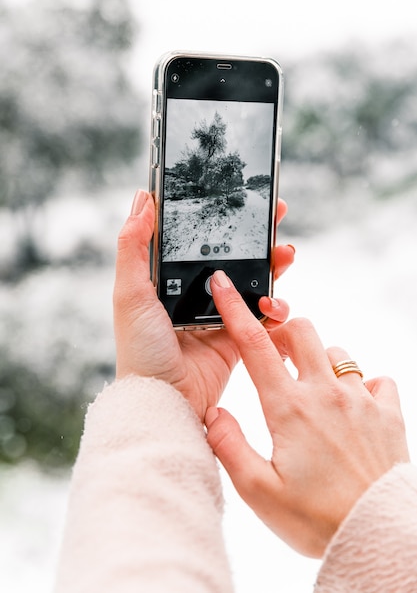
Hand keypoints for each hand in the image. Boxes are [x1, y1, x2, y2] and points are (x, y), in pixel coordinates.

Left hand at [113, 190, 293, 421]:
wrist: (166, 400)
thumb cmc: (141, 350)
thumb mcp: (130, 293)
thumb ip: (134, 247)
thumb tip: (143, 200)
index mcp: (170, 281)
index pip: (199, 239)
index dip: (219, 216)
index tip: (239, 195)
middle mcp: (196, 294)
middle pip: (233, 256)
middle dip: (257, 235)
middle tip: (276, 214)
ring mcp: (219, 315)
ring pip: (254, 281)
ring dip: (273, 265)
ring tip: (284, 254)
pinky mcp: (238, 338)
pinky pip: (263, 317)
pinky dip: (276, 308)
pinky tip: (275, 304)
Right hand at [206, 271, 409, 556]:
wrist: (377, 534)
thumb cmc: (316, 519)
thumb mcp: (258, 491)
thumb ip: (228, 446)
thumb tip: (213, 412)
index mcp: (289, 408)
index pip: (255, 345)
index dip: (235, 309)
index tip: (223, 284)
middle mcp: (326, 393)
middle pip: (302, 330)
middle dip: (282, 330)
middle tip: (274, 353)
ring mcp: (361, 400)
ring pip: (337, 353)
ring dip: (318, 361)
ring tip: (311, 390)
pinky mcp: (388, 413)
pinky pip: (376, 379)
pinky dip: (361, 384)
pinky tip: (353, 406)